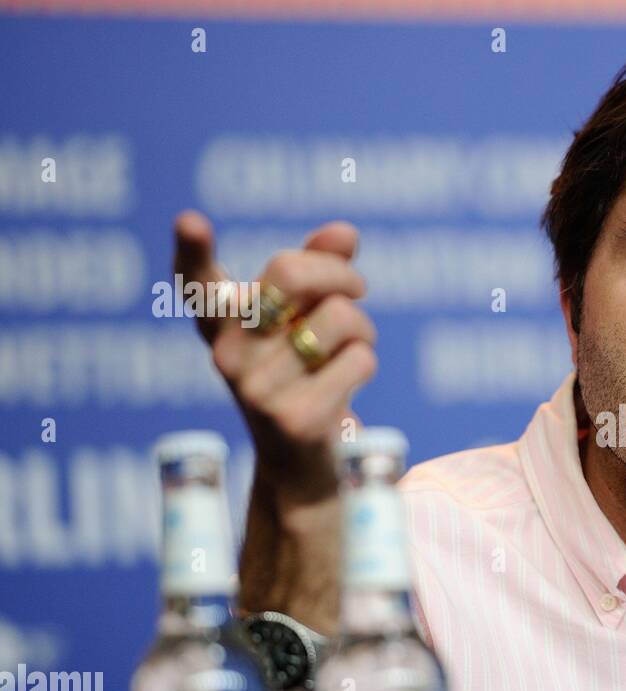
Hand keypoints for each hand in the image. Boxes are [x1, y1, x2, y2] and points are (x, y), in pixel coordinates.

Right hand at [172, 209, 375, 525]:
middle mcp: (227, 355)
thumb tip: (344, 232)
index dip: (191, 250)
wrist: (301, 466)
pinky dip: (365, 362)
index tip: (190, 220)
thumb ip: (319, 269)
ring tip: (347, 351)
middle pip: (289, 274)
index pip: (196, 283)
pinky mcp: (294, 418)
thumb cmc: (304, 373)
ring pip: (339, 317)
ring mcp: (257, 389)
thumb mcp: (303, 319)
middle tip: (357, 289)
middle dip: (340, 274)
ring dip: (362, 328)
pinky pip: (359, 358)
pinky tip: (345, 385)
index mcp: (222, 325)